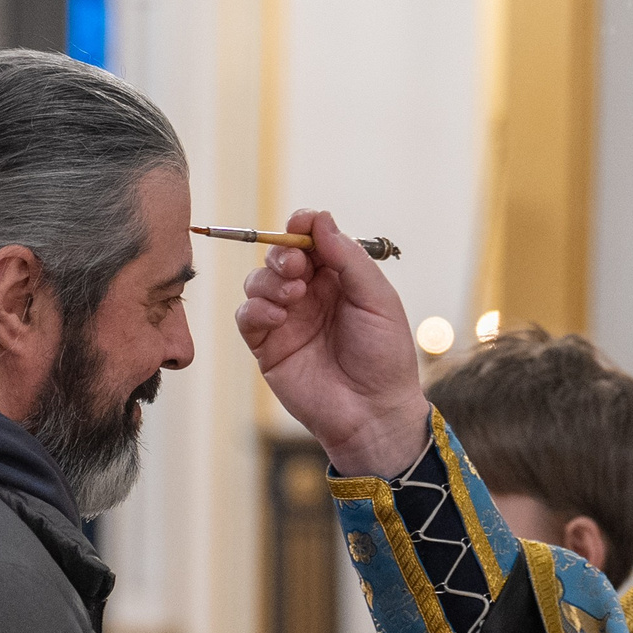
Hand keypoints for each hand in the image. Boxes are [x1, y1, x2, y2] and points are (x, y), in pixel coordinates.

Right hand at [235, 208, 429, 476]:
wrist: (373, 413)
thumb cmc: (384, 357)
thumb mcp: (377, 300)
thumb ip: (349, 260)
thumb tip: (320, 220)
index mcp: (340, 279)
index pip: (313, 240)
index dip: (304, 226)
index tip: (302, 222)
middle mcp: (311, 295)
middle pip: (280, 255)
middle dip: (282, 252)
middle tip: (295, 266)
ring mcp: (287, 320)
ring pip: (258, 281)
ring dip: (269, 280)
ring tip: (293, 296)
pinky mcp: (268, 346)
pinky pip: (247, 315)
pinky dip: (256, 308)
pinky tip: (278, 316)